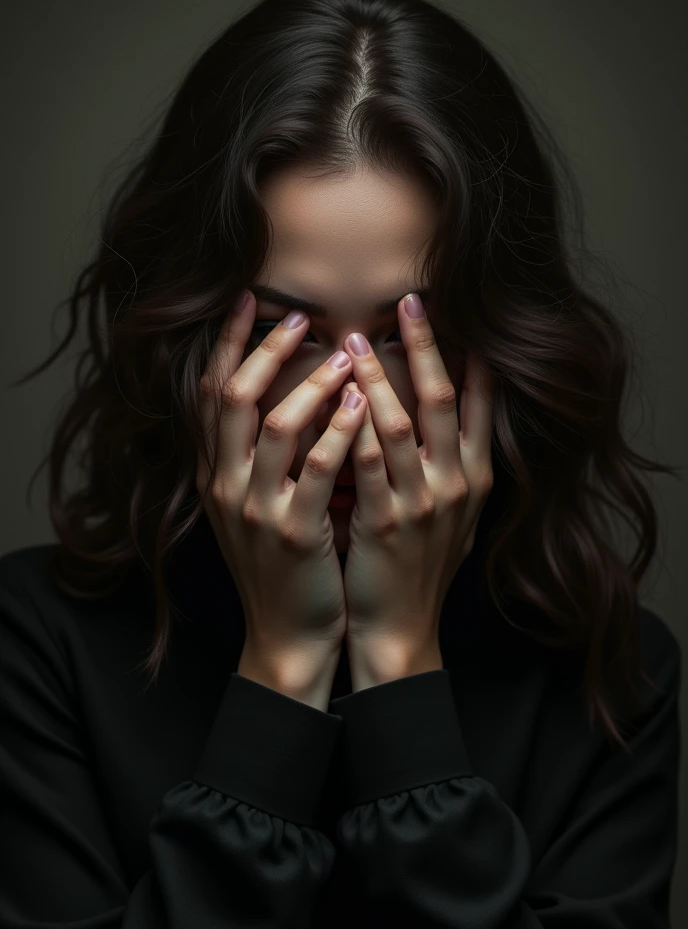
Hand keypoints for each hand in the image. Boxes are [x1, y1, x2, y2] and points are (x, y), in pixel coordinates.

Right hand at [197, 289, 367, 701]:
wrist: (288, 635)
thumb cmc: (285, 565)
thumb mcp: (258, 506)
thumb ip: (262, 457)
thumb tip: (290, 396)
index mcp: (218, 475)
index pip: (213, 395)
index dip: (227, 344)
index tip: (249, 301)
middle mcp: (227, 486)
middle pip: (232, 398)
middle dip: (263, 350)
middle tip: (299, 318)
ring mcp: (257, 511)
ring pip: (274, 427)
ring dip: (309, 383)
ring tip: (346, 354)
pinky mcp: (293, 534)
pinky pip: (315, 472)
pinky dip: (338, 433)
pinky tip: (361, 406)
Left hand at [341, 293, 493, 685]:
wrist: (400, 628)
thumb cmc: (419, 568)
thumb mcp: (450, 514)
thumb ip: (450, 465)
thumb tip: (445, 413)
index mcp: (476, 478)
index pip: (483, 403)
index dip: (471, 354)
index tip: (456, 310)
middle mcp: (457, 484)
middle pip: (445, 400)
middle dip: (427, 346)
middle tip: (409, 300)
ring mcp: (422, 503)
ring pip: (401, 424)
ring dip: (377, 376)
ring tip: (352, 338)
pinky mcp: (385, 522)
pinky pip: (366, 462)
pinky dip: (351, 424)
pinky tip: (334, 395)